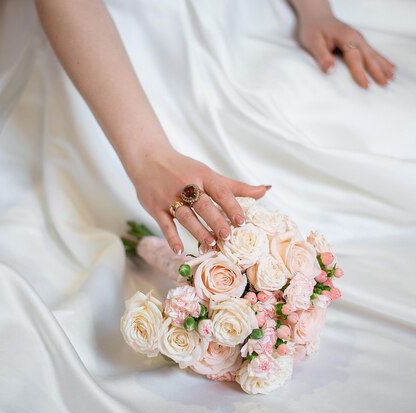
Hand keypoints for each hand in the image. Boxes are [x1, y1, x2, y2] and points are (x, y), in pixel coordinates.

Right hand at [128, 149, 269, 254]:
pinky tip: (180, 250)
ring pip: (185, 215)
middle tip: (227, 236)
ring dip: (197, 230)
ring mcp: (169, 197)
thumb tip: (267, 189)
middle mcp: (187, 185)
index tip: (242, 221)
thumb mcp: (209, 174)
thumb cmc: (184, 169)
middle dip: (216, 220)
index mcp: (203, 176)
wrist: (148, 158)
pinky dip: (171, 238)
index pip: (220, 191)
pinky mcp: (155, 207)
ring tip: (209, 244)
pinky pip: (164, 224)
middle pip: (203, 204)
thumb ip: (237, 186)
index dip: (232, 206)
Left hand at [296, 14, 395, 87]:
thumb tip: (331, 71)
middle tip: (385, 84)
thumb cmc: (313, 29)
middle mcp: (355, 37)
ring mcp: (359, 39)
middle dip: (378, 71)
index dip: (360, 73)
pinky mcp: (359, 41)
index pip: (354, 58)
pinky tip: (390, 67)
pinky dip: (382, 60)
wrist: (316, 15)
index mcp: (345, 37)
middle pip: (369, 56)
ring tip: (392, 77)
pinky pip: (373, 52)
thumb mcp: (312, 42)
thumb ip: (322, 56)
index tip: (366, 86)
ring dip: (383, 66)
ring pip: (374, 54)